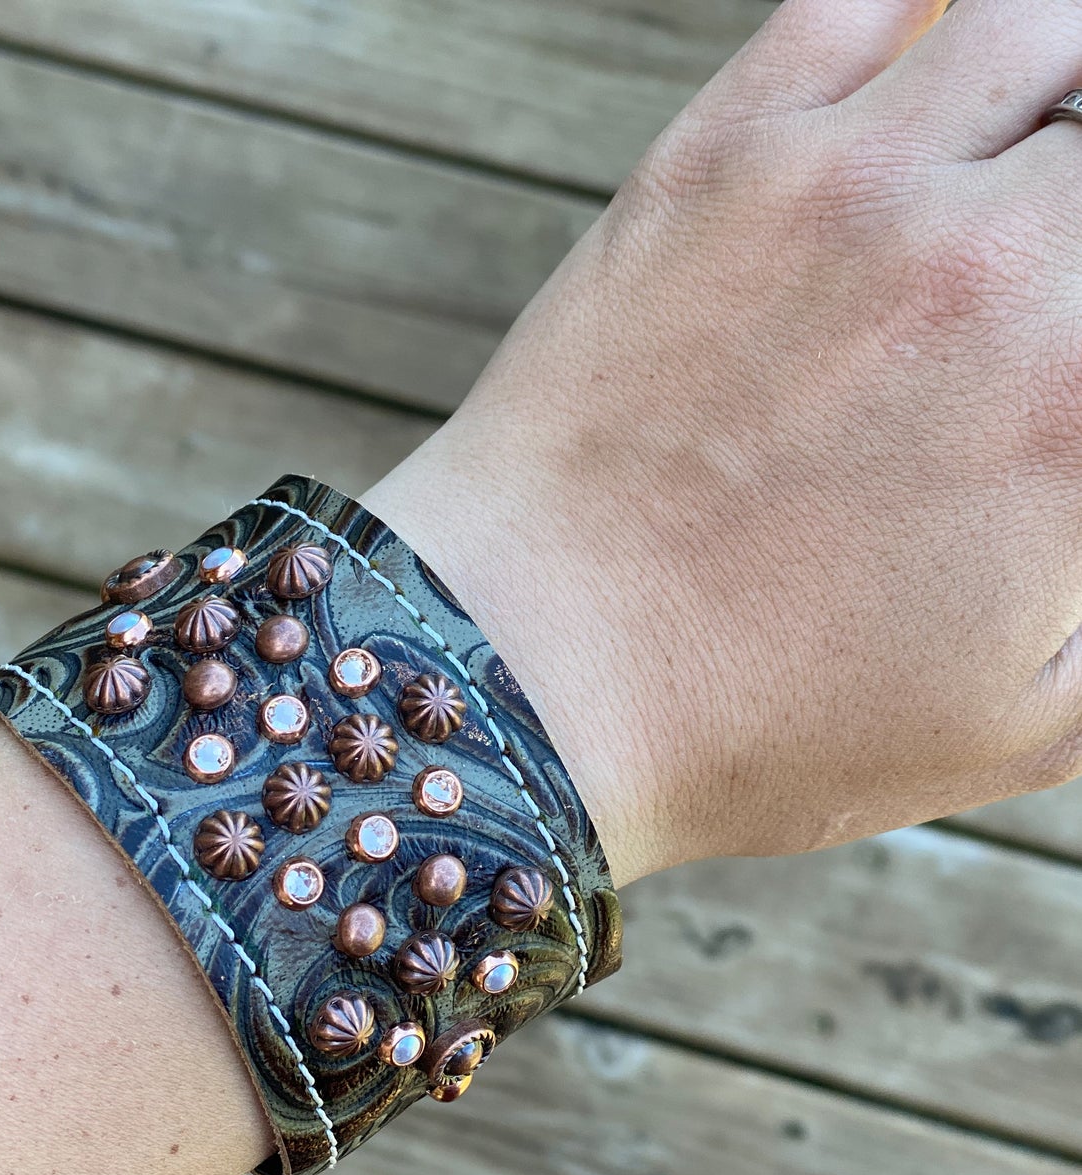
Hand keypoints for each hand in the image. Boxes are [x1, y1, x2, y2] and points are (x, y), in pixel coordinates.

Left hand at [368, 0, 1081, 884]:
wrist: (524, 673)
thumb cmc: (755, 726)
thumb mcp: (1020, 726)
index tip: (1062, 370)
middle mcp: (984, 259)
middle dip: (1080, 219)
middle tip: (1026, 302)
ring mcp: (838, 186)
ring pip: (1032, 30)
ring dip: (1052, 90)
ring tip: (1017, 169)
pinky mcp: (709, 160)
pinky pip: (856, 7)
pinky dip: (913, 24)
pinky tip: (914, 85)